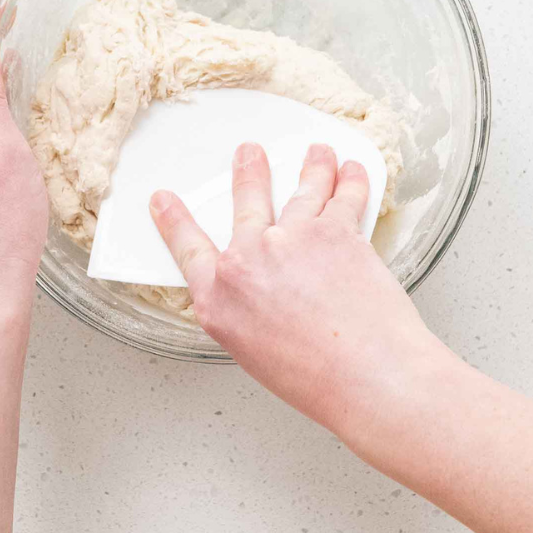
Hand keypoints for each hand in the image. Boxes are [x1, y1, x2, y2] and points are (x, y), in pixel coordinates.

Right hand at [150, 142, 444, 443]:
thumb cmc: (318, 380)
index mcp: (219, 300)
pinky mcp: (335, 230)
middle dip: (249, 172)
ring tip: (316, 153)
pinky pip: (344, 194)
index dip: (174, 221)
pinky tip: (352, 170)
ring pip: (302, 189)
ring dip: (311, 166)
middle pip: (246, 202)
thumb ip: (247, 310)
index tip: (165, 201)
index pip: (188, 249)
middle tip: (249, 154)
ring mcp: (291, 238)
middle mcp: (249, 261)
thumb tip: (263, 287)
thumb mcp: (253, 352)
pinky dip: (350, 178)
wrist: (367, 377)